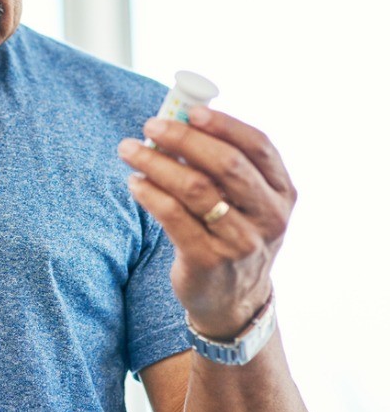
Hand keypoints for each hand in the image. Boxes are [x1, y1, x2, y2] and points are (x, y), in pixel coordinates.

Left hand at [118, 107, 297, 338]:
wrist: (233, 300)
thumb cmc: (231, 231)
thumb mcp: (245, 201)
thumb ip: (222, 164)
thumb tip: (176, 119)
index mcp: (282, 191)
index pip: (259, 146)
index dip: (224, 124)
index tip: (190, 111)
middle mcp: (269, 216)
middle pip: (227, 164)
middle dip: (183, 139)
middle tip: (150, 126)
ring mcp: (242, 241)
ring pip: (195, 189)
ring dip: (156, 162)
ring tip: (129, 150)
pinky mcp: (211, 261)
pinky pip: (174, 217)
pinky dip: (150, 194)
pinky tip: (134, 183)